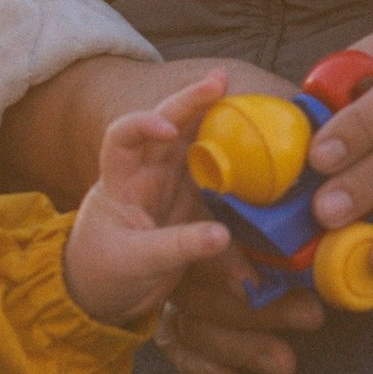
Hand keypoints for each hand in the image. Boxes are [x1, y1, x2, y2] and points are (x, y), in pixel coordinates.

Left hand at [61, 73, 244, 328]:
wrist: (106, 292)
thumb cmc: (104, 269)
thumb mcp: (136, 261)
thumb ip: (177, 247)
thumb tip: (223, 236)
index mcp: (122, 179)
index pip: (123, 136)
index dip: (143, 123)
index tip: (168, 129)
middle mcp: (149, 172)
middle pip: (170, 125)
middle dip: (194, 101)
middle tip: (221, 81)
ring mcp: (174, 184)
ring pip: (199, 146)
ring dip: (223, 128)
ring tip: (254, 109)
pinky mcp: (195, 204)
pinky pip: (221, 184)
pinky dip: (242, 177)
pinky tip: (268, 162)